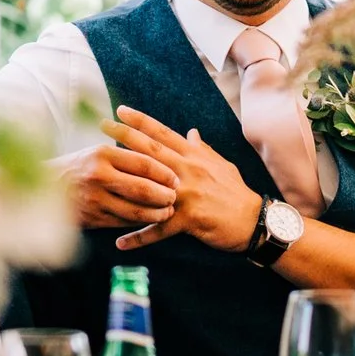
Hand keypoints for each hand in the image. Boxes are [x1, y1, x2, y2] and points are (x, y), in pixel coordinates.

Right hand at [62, 143, 179, 228]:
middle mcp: (98, 175)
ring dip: (156, 213)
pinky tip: (149, 219)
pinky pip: (123, 222)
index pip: (143, 163)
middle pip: (143, 188)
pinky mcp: (93, 218)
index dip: (164, 173)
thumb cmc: (78, 167)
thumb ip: (125, 155)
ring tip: (167, 211)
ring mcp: (95, 199)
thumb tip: (161, 160)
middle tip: (174, 197)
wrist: (44, 188)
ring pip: (135, 210)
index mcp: (103, 154)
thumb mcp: (97, 152)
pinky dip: (140, 222)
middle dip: (164, 195)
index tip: (175, 178)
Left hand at [109, 107, 267, 254]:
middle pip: (151, 151)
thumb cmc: (235, 191)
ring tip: (100, 180)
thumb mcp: (221, 164)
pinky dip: (139, 237)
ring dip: (124, 183)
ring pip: (150, 186)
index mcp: (194, 156)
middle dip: (125, 137)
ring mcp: (187, 194)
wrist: (254, 220)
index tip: (121, 111)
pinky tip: (120, 244)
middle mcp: (188, 170)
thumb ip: (203, 150)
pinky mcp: (188, 218)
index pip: (163, 134)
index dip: (142, 121)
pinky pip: (159, 228)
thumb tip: (191, 133)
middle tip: (101, 125)